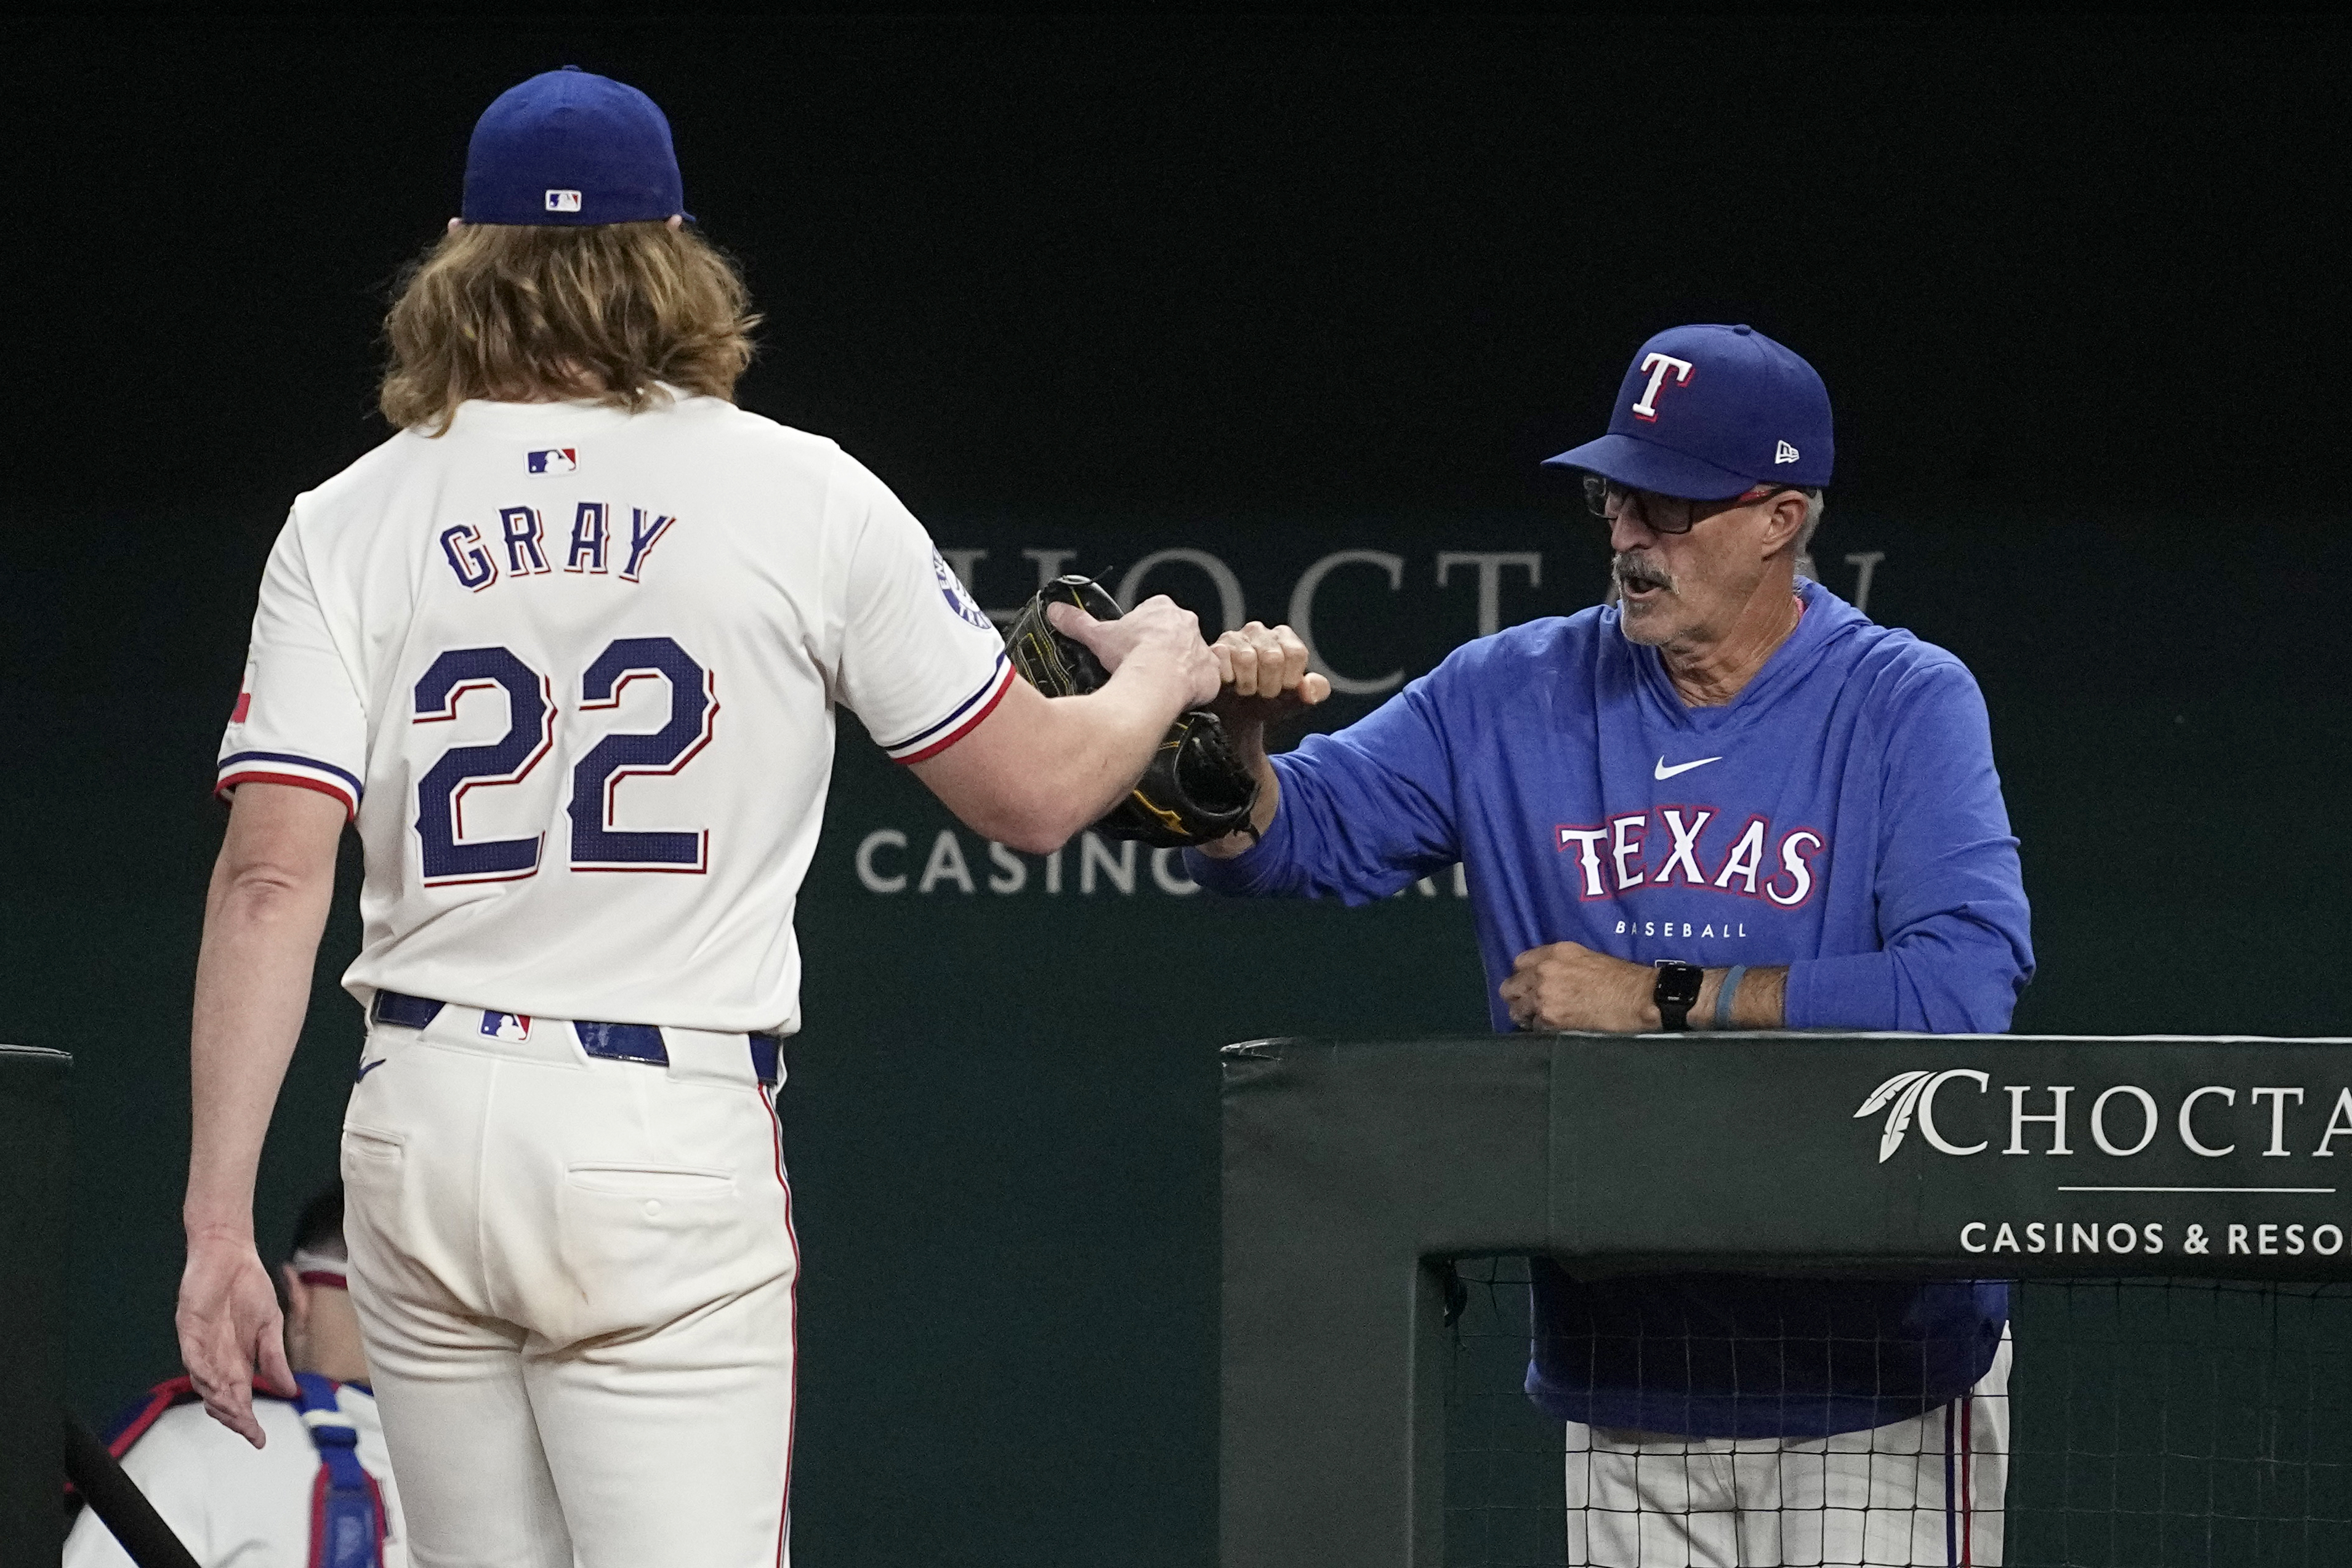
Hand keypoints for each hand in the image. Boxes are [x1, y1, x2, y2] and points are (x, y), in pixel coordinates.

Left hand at [176, 1229, 297, 1446]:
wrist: (231, 1254)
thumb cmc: (250, 1288)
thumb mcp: (272, 1326)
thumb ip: (275, 1359)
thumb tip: (290, 1391)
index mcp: (238, 1361)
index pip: (241, 1398)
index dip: (248, 1420)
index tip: (259, 1439)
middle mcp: (217, 1359)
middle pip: (221, 1398)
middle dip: (234, 1416)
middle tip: (247, 1428)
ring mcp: (201, 1346)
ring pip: (205, 1383)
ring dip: (219, 1400)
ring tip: (234, 1411)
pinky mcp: (189, 1331)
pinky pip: (193, 1358)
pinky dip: (203, 1373)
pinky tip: (215, 1384)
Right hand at [1046, 594, 1220, 706]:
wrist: (1156, 680)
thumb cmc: (1131, 655)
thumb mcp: (1099, 636)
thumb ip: (1078, 622)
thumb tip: (1056, 611)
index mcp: (1161, 609)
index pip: (1153, 615)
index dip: (1141, 632)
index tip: (1132, 646)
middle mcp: (1186, 624)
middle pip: (1174, 635)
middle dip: (1162, 649)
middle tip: (1144, 667)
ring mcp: (1201, 648)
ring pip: (1191, 657)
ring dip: (1179, 668)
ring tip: (1159, 684)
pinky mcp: (1211, 672)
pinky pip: (1205, 679)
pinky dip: (1194, 688)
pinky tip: (1178, 696)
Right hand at [1210, 621, 1331, 720]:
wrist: (1236, 717)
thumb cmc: (1268, 703)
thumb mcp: (1297, 701)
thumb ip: (1315, 692)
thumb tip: (1309, 686)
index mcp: (1285, 638)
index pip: (1295, 652)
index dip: (1289, 679)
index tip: (1282, 689)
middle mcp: (1260, 631)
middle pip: (1272, 656)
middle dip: (1269, 685)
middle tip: (1262, 692)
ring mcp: (1235, 637)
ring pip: (1247, 659)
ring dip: (1247, 685)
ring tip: (1245, 690)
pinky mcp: (1215, 648)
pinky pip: (1224, 662)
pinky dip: (1229, 681)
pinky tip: (1230, 684)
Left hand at [1498, 942, 1657, 1031]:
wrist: (1637, 998)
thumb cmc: (1620, 978)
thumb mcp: (1584, 956)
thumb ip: (1558, 962)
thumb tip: (1544, 975)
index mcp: (1554, 952)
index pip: (1519, 962)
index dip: (1524, 976)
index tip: (1530, 984)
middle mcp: (1543, 971)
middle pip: (1510, 987)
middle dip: (1518, 996)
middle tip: (1529, 1005)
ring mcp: (1544, 996)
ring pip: (1516, 1009)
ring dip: (1526, 1015)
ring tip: (1540, 1020)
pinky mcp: (1550, 1019)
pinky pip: (1533, 1027)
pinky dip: (1541, 1029)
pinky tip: (1554, 1029)